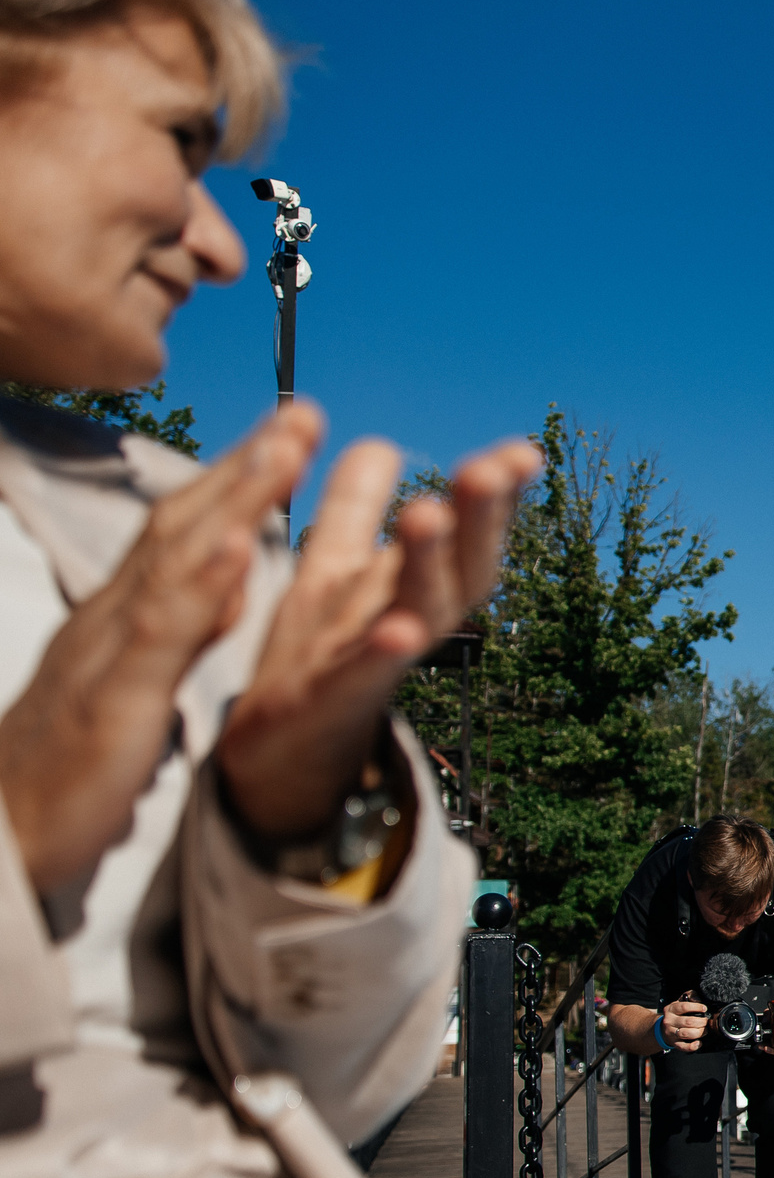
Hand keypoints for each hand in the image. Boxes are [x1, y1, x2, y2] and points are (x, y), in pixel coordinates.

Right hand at [0, 407, 321, 892]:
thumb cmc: (67, 767)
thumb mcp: (137, 686)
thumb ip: (179, 630)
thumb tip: (229, 583)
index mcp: (123, 619)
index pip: (183, 532)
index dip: (236, 480)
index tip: (288, 432)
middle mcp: (111, 618)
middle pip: (181, 524)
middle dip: (245, 465)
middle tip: (303, 410)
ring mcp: (108, 653)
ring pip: (173, 559)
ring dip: (233, 499)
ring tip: (286, 449)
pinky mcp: (112, 700)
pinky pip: (159, 635)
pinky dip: (200, 586)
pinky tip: (237, 548)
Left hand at [216, 429, 542, 839]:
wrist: (272, 753)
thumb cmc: (315, 658)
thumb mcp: (334, 569)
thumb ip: (355, 507)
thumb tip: (383, 443)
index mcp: (408, 586)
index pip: (464, 537)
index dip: (493, 498)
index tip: (522, 452)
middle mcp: (406, 621)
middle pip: (458, 571)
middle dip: (477, 521)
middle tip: (487, 468)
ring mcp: (373, 661)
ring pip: (417, 613)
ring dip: (428, 565)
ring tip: (429, 512)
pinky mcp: (328, 698)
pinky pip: (363, 676)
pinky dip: (384, 655)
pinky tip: (399, 632)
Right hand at [660, 998, 708, 1052]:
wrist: (662, 1029)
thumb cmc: (675, 1015)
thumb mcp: (679, 1003)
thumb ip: (689, 996)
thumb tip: (698, 999)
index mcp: (671, 1009)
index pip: (684, 1007)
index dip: (696, 1007)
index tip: (704, 1008)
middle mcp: (669, 1021)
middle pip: (688, 1021)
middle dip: (701, 1022)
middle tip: (705, 1021)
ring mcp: (671, 1033)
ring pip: (686, 1034)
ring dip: (699, 1032)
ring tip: (704, 1030)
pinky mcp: (674, 1043)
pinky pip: (683, 1047)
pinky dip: (693, 1046)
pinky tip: (699, 1042)